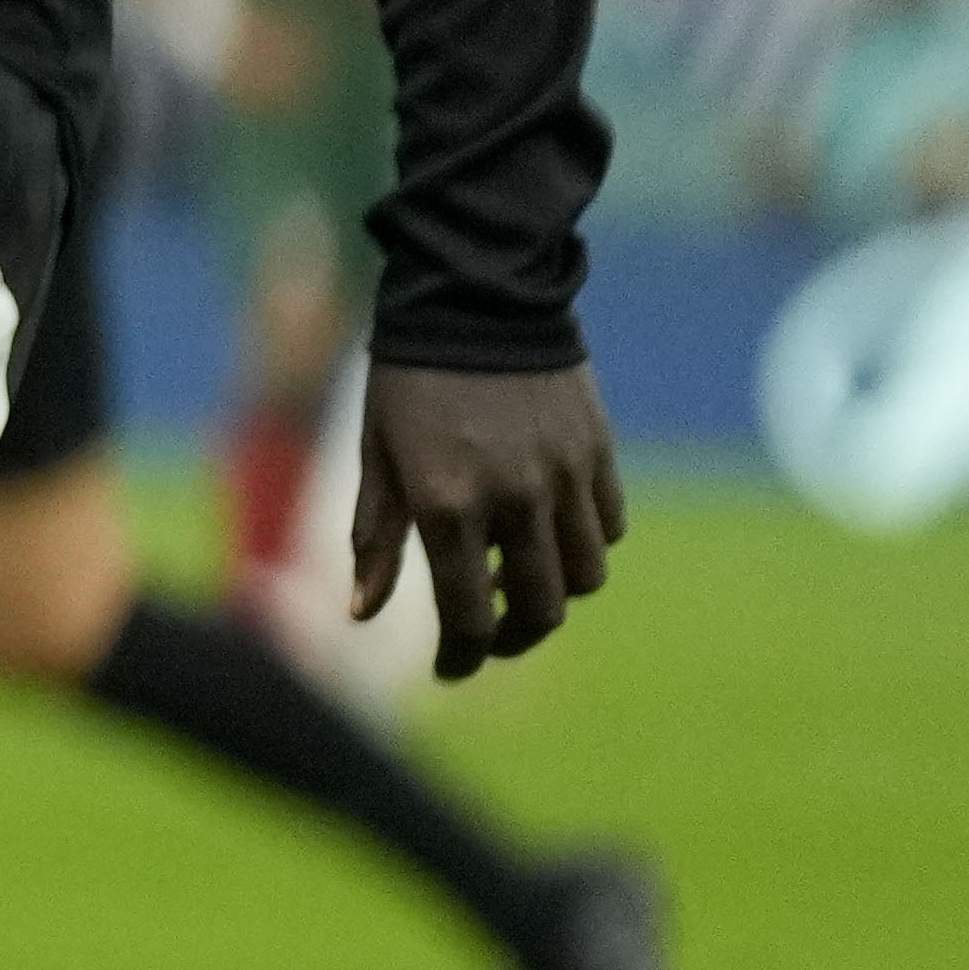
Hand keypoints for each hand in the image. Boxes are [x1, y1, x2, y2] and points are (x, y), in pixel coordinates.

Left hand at [356, 355, 622, 680]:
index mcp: (448, 505)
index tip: (450, 670)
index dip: (461, 656)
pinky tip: (547, 530)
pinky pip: (607, 526)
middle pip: (541, 610)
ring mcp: (565, 476)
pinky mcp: (599, 452)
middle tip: (488, 636)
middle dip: (513, 638)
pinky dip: (582, 544)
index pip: (468, 614)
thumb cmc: (406, 381)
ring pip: (585, 575)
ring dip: (554, 593)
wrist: (475, 299)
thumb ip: (374, 540)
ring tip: (515, 576)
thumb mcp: (376, 458)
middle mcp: (515, 499)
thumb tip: (361, 615)